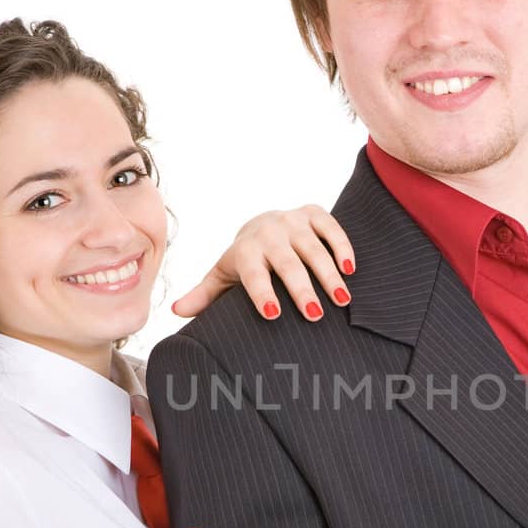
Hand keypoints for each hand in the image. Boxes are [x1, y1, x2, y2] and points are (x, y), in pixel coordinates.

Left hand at [171, 205, 355, 319]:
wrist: (261, 223)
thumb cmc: (245, 261)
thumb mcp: (223, 275)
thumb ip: (204, 294)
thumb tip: (177, 312)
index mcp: (245, 250)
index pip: (253, 273)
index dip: (261, 292)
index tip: (273, 314)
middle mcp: (269, 233)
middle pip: (287, 263)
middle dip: (301, 288)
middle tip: (315, 314)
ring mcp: (292, 222)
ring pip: (313, 247)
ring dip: (328, 273)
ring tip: (341, 299)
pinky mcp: (313, 213)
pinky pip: (331, 227)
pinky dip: (342, 246)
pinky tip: (350, 270)